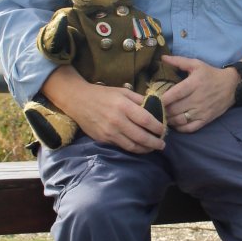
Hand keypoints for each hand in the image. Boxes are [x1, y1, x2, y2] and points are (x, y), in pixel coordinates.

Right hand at [43, 68, 166, 152]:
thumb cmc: (102, 94)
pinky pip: (122, 146)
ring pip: (132, 146)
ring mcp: (109, 132)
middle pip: (141, 136)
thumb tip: (155, 107)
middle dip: (155, 142)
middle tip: (162, 144)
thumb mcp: (122, 91)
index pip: (146, 120)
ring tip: (153, 148)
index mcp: (123, 106)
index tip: (163, 130)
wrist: (78, 100)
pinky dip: (133, 148)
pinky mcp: (103, 139)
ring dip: (146, 149)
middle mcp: (117, 121)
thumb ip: (139, 99)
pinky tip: (139, 147)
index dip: (157, 127)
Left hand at [160, 55, 237, 131]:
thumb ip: (178, 61)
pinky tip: (174, 123)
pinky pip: (189, 128)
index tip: (153, 99)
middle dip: (162, 110)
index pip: (174, 94)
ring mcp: (202, 111)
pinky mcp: (206, 119)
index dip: (162, 99)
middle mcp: (197, 99)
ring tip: (163, 115)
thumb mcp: (196, 64)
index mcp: (194, 84)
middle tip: (155, 109)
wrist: (232, 85)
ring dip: (168, 120)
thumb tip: (162, 57)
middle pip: (174, 109)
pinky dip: (179, 128)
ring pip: (180, 120)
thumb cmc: (211, 74)